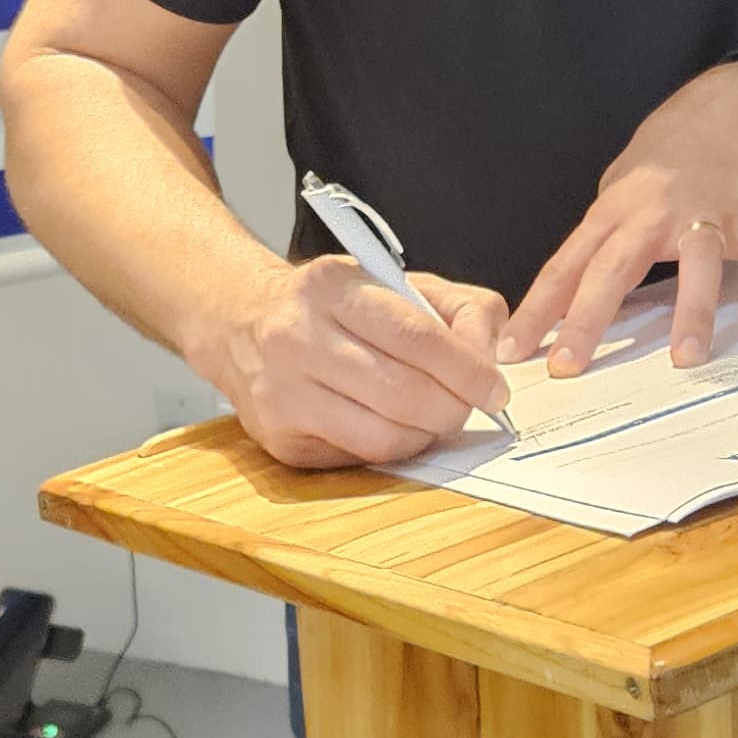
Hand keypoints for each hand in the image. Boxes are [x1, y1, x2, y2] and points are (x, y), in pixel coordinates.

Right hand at [196, 255, 511, 469]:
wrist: (242, 322)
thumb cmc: (332, 305)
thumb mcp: (394, 280)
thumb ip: (458, 308)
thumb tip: (489, 358)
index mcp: (331, 286)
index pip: (416, 336)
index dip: (468, 369)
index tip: (495, 388)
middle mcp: (297, 338)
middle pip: (403, 393)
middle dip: (454, 408)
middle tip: (471, 407)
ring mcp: (282, 392)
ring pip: (383, 436)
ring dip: (427, 434)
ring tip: (435, 418)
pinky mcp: (279, 438)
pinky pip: (358, 457)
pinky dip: (392, 448)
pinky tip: (394, 426)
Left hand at [505, 63, 737, 377]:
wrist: (734, 107)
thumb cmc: (671, 154)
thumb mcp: (620, 186)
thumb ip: (601, 236)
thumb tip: (571, 289)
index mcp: (616, 211)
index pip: (567, 265)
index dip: (538, 308)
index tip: (513, 349)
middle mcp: (656, 214)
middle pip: (614, 268)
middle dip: (588, 318)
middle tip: (568, 364)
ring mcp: (709, 215)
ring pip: (698, 263)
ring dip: (693, 309)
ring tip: (686, 358)